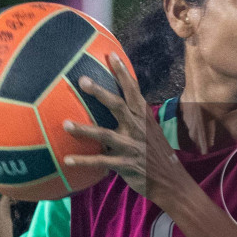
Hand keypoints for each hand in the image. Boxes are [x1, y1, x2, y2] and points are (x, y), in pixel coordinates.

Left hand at [61, 54, 187, 204]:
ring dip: (84, 129)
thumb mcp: (150, 131)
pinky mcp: (125, 164)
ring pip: (105, 134)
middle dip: (100, 93)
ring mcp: (131, 147)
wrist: (171, 181)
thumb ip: (135, 117)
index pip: (133, 90)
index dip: (123, 73)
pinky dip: (84, 161)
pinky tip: (67, 160)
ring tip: (65, 124)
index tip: (112, 55)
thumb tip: (117, 102)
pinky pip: (101, 162)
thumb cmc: (156, 154)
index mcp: (143, 118)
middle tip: (83, 81)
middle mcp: (137, 128)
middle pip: (117, 106)